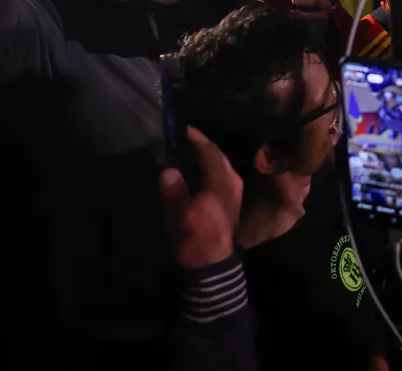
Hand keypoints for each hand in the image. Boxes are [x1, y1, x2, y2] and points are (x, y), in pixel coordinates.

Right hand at [159, 126, 243, 268]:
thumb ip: (173, 190)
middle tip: (179, 141)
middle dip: (199, 148)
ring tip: (182, 156)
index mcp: (222, 183)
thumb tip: (167, 169)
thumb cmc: (197, 241)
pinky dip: (206, 172)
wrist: (214, 271)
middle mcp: (232, 184)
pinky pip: (219, 178)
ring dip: (202, 160)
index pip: (211, 152)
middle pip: (217, 158)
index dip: (196, 139)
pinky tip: (192, 176)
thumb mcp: (179, 216)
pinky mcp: (230, 205)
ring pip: (219, 168)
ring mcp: (234, 195)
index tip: (181, 129)